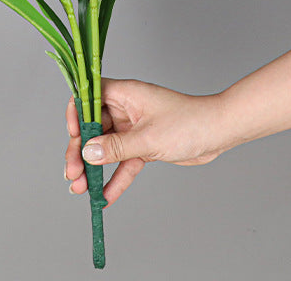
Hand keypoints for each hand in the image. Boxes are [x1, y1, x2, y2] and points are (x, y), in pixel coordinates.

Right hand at [64, 78, 227, 204]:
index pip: (89, 96)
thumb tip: (87, 152)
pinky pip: (123, 162)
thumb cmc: (188, 123)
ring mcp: (134, 128)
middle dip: (80, 150)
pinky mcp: (144, 146)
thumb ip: (116, 147)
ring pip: (105, 147)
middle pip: (93, 126)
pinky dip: (114, 178)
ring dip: (92, 167)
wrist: (218, 133)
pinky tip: (104, 196)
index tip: (72, 134)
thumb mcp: (148, 138)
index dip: (76, 113)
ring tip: (79, 188)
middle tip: (72, 173)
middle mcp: (126, 109)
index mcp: (125, 94)